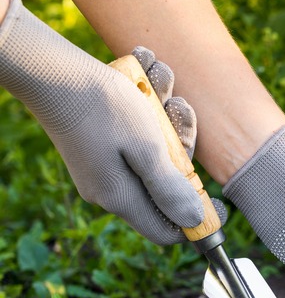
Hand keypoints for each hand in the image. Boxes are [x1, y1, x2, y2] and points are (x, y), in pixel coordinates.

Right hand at [0, 0, 202, 244]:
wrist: (51, 67)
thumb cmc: (102, 107)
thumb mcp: (147, 150)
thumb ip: (171, 188)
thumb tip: (194, 222)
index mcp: (121, 197)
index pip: (165, 230)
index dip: (195, 219)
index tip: (220, 201)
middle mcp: (112, 185)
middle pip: (168, 181)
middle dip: (182, 141)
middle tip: (178, 106)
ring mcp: (106, 161)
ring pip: (156, 144)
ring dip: (165, 109)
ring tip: (158, 76)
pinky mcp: (102, 138)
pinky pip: (136, 126)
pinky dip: (147, 98)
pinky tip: (143, 67)